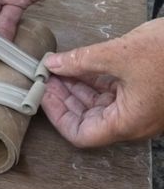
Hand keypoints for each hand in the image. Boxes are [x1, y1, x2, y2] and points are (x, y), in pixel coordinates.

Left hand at [41, 19, 163, 146]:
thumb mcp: (120, 54)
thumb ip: (82, 61)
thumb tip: (54, 64)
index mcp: (128, 122)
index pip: (81, 135)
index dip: (58, 116)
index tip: (44, 95)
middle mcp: (132, 121)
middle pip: (87, 119)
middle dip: (64, 98)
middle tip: (47, 77)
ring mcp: (139, 107)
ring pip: (98, 104)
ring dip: (77, 87)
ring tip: (59, 67)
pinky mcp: (144, 92)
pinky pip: (112, 92)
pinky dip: (93, 80)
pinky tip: (79, 64)